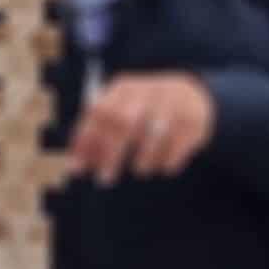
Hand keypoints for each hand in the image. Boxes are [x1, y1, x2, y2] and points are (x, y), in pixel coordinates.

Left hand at [68, 70, 214, 183]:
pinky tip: (163, 167)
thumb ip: (97, 137)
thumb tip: (74, 168)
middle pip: (123, 122)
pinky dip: (167, 160)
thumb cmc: (144, 111)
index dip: (86, 141)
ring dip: (143, 158)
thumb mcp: (120, 114)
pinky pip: (178, 144)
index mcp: (123, 88)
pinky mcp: (193, 119)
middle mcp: (146, 91)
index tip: (78, 168)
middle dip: (110, 153)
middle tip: (103, 179)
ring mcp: (172, 104)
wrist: (192, 96)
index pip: (99, 112)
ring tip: (140, 170)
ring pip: (153, 134)